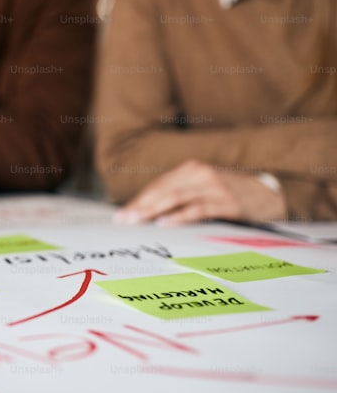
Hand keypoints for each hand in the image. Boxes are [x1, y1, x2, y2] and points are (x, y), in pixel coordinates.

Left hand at [114, 160, 285, 225]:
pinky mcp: (227, 202)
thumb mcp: (204, 189)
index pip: (158, 185)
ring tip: (137, 221)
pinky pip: (198, 209)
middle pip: (163, 190)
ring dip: (153, 210)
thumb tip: (147, 214)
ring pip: (176, 197)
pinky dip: (179, 216)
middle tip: (123, 220)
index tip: (121, 215)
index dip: (138, 200)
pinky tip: (164, 223)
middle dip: (140, 206)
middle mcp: (200, 174)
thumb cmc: (230, 194)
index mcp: (191, 169)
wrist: (270, 194)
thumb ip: (180, 196)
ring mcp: (214, 187)